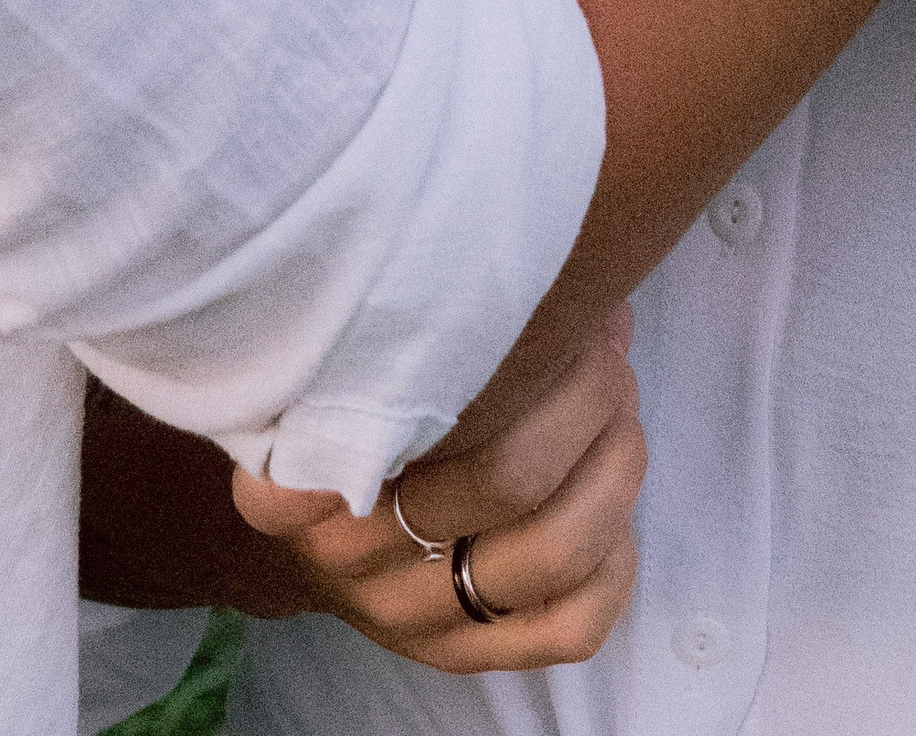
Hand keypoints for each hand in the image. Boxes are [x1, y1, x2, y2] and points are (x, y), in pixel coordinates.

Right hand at [228, 308, 643, 671]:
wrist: (310, 530)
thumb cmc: (345, 406)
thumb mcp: (339, 353)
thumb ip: (417, 313)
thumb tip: (568, 261)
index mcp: (297, 469)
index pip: (399, 420)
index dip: (503, 360)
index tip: (534, 305)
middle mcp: (347, 554)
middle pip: (507, 477)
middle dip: (584, 391)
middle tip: (599, 344)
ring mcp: (409, 616)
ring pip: (553, 550)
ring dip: (613, 460)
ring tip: (618, 398)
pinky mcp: (466, 654)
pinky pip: (573, 624)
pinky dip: (616, 557)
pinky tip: (606, 493)